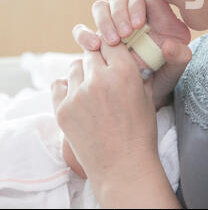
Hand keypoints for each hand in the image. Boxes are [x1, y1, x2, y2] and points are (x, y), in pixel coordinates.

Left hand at [51, 41, 159, 192]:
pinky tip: (76, 96)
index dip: (112, 47)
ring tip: (91, 88)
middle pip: (91, 52)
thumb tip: (129, 57)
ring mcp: (78, 94)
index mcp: (124, 72)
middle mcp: (99, 79)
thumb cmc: (139, 132)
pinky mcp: (62, 109)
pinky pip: (58, 85)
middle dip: (97, 59)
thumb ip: (136, 72)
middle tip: (102, 72)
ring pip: (74, 66)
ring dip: (82, 73)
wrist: (123, 167)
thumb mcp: (146, 96)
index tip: (111, 53)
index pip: (111, 43)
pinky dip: (66, 87)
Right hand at [72, 0, 191, 109]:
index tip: (138, 25)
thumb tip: (169, 45)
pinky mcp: (96, 38)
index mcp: (155, 16)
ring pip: (101, 7)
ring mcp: (112, 25)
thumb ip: (179, 58)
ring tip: (112, 42)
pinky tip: (93, 46)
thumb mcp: (174, 71)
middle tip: (125, 34)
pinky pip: (83, 29)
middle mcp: (132, 15)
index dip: (139, 4)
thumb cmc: (162, 79)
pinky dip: (84, 34)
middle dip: (120, 13)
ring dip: (104, 21)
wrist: (141, 97)